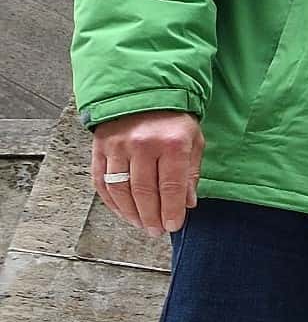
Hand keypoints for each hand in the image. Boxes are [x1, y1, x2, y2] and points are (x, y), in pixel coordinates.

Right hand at [91, 111, 204, 236]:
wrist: (144, 91)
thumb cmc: (174, 119)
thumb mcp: (193, 141)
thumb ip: (191, 172)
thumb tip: (187, 203)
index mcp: (171, 143)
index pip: (171, 186)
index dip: (171, 210)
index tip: (172, 226)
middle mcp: (142, 144)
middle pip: (144, 192)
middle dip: (151, 216)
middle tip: (156, 231)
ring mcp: (118, 145)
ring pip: (121, 189)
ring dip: (131, 212)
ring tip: (141, 224)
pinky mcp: (100, 147)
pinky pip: (102, 181)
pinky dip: (111, 201)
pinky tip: (122, 211)